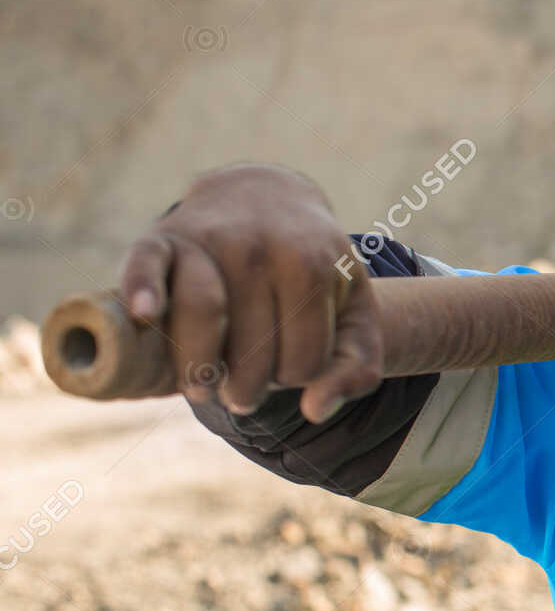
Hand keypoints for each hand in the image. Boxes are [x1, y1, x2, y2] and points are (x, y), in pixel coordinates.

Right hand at [116, 164, 382, 422]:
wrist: (267, 198)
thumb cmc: (313, 272)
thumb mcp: (354, 313)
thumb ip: (357, 367)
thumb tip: (315, 412)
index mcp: (313, 266)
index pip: (303, 361)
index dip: (296, 376)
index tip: (291, 362)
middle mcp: (261, 248)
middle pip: (252, 350)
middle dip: (250, 383)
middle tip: (247, 383)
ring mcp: (210, 238)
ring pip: (203, 315)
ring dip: (200, 367)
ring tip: (203, 387)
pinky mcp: (163, 236)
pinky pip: (147, 263)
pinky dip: (142, 288)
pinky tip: (145, 315)